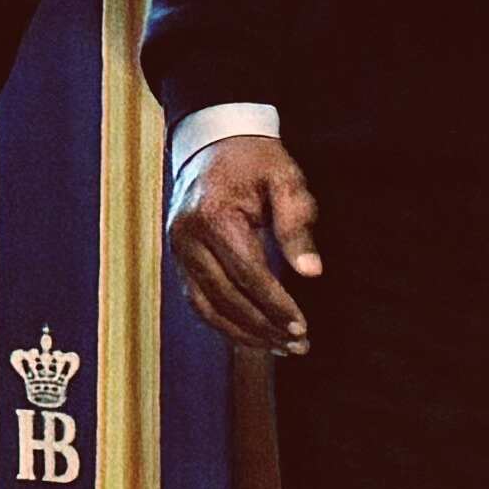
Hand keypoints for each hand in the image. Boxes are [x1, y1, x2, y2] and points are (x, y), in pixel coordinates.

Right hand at [166, 131, 322, 354]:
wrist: (213, 140)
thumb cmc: (255, 159)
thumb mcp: (285, 180)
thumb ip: (297, 225)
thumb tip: (311, 272)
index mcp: (213, 217)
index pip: (248, 274)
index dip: (276, 305)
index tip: (302, 327)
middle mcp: (187, 238)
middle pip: (225, 298)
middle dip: (263, 327)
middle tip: (298, 345)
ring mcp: (177, 250)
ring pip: (206, 307)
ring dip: (242, 334)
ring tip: (278, 348)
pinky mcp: (178, 258)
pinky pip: (198, 300)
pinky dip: (225, 322)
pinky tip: (252, 334)